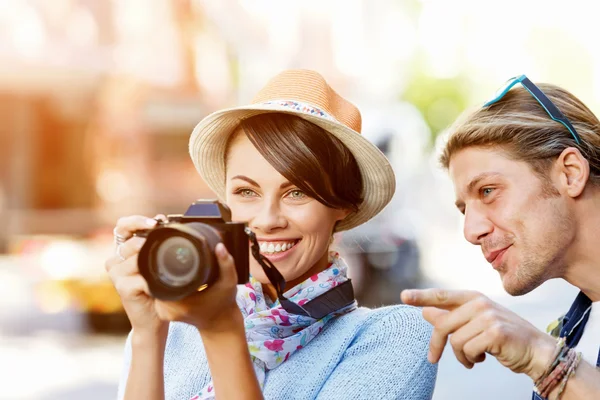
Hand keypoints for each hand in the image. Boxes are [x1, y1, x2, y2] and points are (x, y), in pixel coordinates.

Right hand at [105, 215, 166, 336]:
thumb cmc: (157, 289)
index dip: (136, 221)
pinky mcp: (122, 287)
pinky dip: (153, 280)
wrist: (153, 319)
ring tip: (162, 272)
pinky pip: (141, 276)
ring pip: (135, 256)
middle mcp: (115, 260)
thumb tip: (162, 218)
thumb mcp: (156, 262)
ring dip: (152, 262)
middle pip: (129, 241)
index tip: (155, 222)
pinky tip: (158, 286)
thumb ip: (154, 242)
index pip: (122, 226)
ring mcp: (116, 274)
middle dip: (147, 240)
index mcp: (123, 251)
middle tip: (163, 244)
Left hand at [153, 242, 241, 332]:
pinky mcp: (163, 311)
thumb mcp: (229, 282)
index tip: (168, 251)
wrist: (219, 323)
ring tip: (167, 261)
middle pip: (154, 281)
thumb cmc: (224, 302)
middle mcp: (168, 310)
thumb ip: (226, 264)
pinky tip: (170, 274)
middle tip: (167, 252)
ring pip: (153, 287)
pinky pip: (157, 292)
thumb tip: (220, 246)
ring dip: (160, 275)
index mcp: (180, 304)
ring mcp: (164, 312)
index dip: (162, 263)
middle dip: (161, 267)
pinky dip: (161, 283)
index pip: (161, 278)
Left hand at [401, 289, 555, 380]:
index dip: (422, 296)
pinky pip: (468, 350)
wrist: (536, 351)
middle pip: (443, 325)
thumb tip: (425, 311)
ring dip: (460, 356)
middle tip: (432, 359)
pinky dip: (470, 360)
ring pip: (454, 340)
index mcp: (473, 297)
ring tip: (472, 358)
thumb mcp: (475, 324)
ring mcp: (488, 316)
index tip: (403, 296)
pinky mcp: (494, 332)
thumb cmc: (504, 338)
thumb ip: (451, 317)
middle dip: (436, 345)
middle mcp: (480, 303)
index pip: (442, 295)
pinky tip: (482, 359)